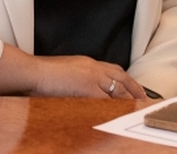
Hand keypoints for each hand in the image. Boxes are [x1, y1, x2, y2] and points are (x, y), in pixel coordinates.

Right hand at [0, 44, 147, 98]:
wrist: (31, 72)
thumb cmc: (40, 74)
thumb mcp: (63, 73)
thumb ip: (76, 80)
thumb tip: (81, 91)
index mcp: (86, 63)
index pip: (113, 70)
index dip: (126, 80)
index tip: (133, 89)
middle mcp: (92, 67)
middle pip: (121, 76)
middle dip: (135, 88)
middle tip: (145, 99)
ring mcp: (91, 76)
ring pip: (119, 88)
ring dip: (130, 99)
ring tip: (140, 108)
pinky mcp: (88, 87)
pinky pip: (108, 99)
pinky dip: (118, 106)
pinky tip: (124, 114)